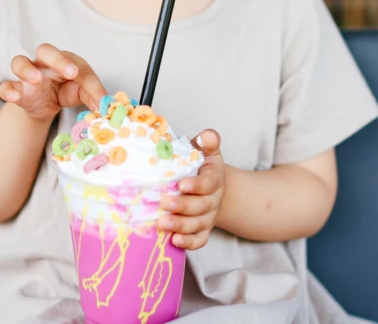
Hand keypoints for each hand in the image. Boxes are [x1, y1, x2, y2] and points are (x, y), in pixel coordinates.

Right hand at [0, 44, 106, 120]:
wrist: (46, 106)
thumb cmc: (67, 90)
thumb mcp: (82, 93)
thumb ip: (94, 96)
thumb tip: (107, 106)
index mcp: (63, 60)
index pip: (71, 60)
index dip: (77, 68)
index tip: (80, 78)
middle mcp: (44, 63)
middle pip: (44, 50)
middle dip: (56, 59)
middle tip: (69, 73)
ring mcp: (26, 76)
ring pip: (19, 62)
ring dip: (27, 69)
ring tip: (35, 79)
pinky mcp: (16, 90)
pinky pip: (6, 86)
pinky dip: (8, 90)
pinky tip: (15, 96)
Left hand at [158, 129, 224, 249]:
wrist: (209, 186)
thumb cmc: (201, 165)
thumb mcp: (206, 150)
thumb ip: (207, 142)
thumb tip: (208, 135)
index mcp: (215, 178)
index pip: (209, 183)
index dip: (197, 185)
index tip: (181, 184)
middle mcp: (214, 199)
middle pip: (202, 206)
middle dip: (183, 206)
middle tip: (164, 203)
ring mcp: (209, 217)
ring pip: (199, 225)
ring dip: (181, 225)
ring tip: (163, 223)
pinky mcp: (203, 230)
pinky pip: (199, 240)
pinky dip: (188, 243)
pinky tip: (174, 241)